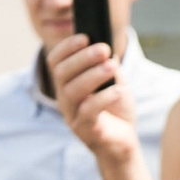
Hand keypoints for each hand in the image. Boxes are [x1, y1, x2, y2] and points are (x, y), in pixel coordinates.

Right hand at [50, 33, 137, 163]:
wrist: (124, 141)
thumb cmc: (116, 110)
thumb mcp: (114, 82)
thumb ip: (108, 66)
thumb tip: (105, 48)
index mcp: (67, 83)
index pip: (56, 61)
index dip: (67, 47)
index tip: (85, 37)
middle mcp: (64, 98)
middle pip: (62, 73)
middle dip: (83, 58)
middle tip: (103, 49)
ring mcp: (72, 115)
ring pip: (73, 91)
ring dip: (93, 75)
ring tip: (111, 66)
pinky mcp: (84, 130)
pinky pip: (88, 111)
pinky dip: (103, 98)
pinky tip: (117, 90)